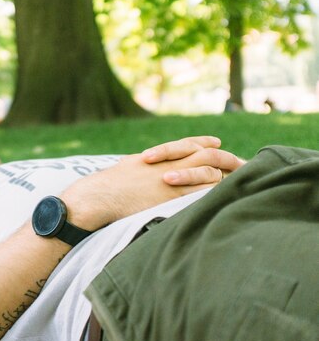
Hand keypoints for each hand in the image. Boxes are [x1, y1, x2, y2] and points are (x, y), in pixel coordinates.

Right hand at [60, 136, 243, 231]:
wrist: (100, 195)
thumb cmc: (107, 185)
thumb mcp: (127, 167)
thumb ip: (142, 165)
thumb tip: (143, 165)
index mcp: (158, 156)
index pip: (187, 144)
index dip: (204, 142)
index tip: (216, 142)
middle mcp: (168, 164)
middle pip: (206, 155)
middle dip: (225, 158)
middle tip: (240, 162)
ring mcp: (171, 181)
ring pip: (209, 173)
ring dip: (226, 176)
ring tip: (240, 180)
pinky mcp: (171, 198)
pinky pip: (201, 193)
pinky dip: (216, 192)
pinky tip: (226, 195)